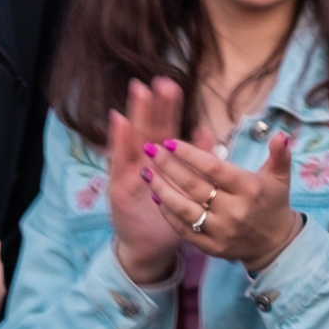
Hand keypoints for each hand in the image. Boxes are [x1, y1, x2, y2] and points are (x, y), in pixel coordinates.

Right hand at [105, 81, 188, 283]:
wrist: (151, 248)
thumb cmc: (172, 218)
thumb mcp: (189, 190)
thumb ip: (198, 163)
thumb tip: (210, 133)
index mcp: (161, 162)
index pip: (166, 130)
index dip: (168, 109)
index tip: (172, 85)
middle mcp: (143, 163)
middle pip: (149, 129)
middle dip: (152, 105)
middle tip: (157, 79)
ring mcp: (129, 173)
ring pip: (133, 138)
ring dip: (135, 113)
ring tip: (139, 90)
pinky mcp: (119, 187)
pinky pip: (119, 162)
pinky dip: (118, 140)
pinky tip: (119, 120)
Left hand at [142, 131, 302, 273]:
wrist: (275, 244)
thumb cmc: (273, 202)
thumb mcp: (280, 177)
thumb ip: (279, 154)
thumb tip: (280, 134)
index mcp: (250, 190)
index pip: (214, 169)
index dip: (190, 154)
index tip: (169, 141)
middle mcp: (234, 211)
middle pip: (194, 186)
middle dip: (168, 166)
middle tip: (150, 149)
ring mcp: (222, 232)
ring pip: (184, 209)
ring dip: (162, 189)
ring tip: (146, 172)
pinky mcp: (212, 248)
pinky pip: (184, 230)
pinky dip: (168, 214)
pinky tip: (157, 198)